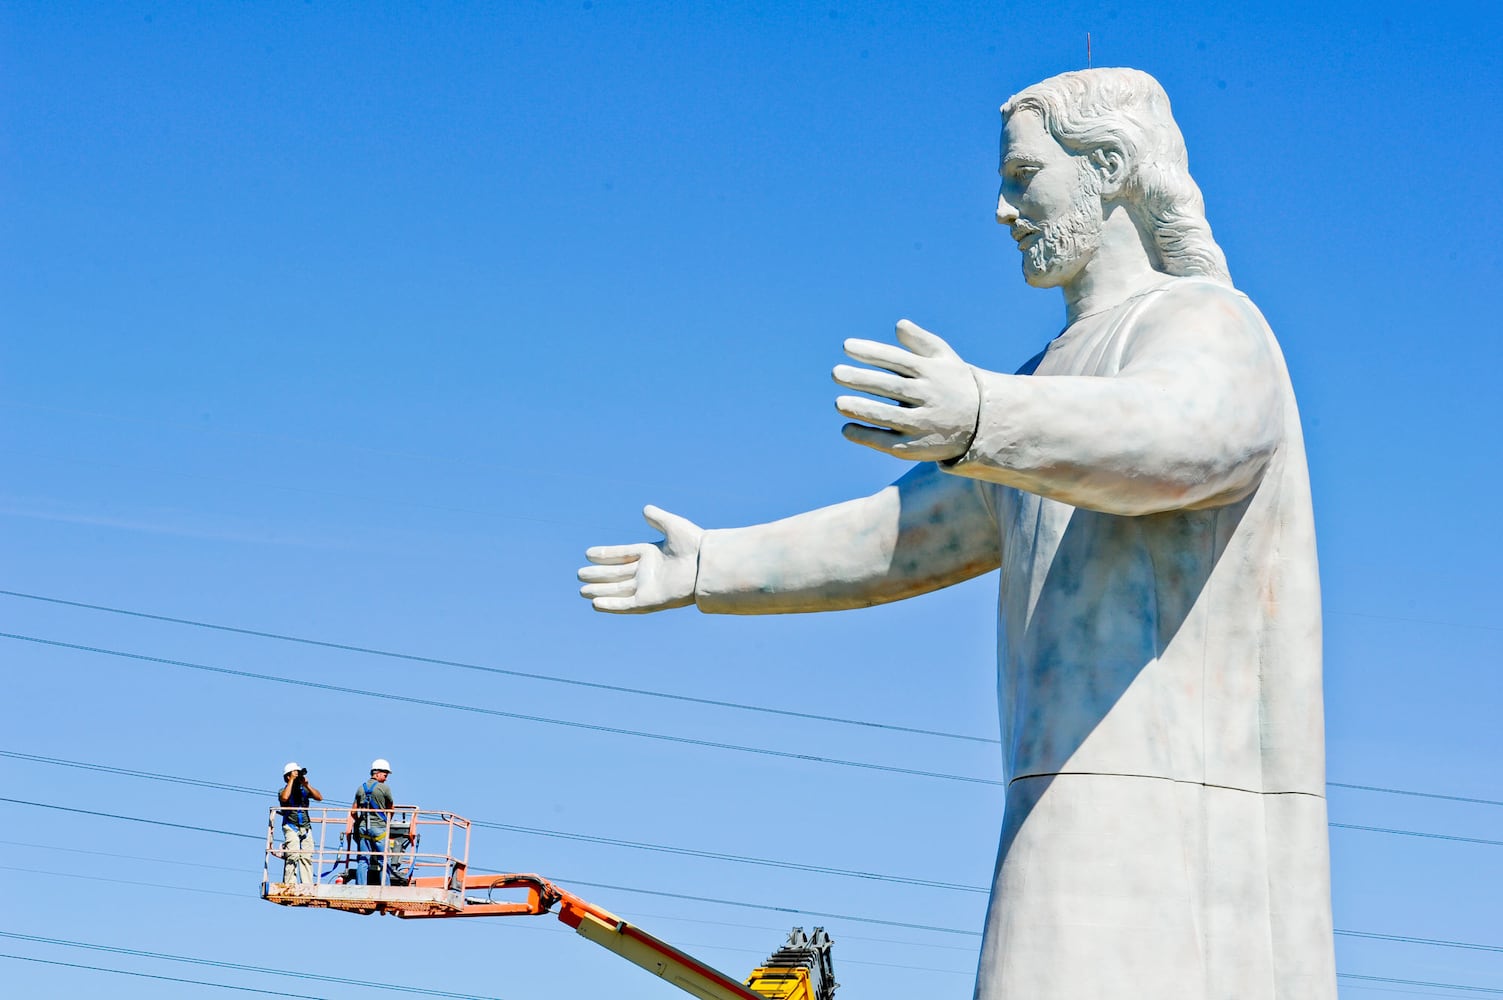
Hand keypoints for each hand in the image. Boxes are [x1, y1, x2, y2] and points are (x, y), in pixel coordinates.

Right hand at [578, 505, 702, 613]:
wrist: (708, 564)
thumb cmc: (695, 544)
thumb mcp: (673, 526)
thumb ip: (658, 518)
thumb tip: (645, 509)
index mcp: (651, 554)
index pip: (622, 554)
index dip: (605, 555)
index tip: (588, 554)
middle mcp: (648, 572)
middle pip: (616, 574)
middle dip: (598, 576)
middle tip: (579, 574)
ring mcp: (648, 587)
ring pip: (618, 590)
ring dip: (600, 591)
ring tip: (581, 591)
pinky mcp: (651, 601)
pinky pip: (627, 604)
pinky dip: (612, 605)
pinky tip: (595, 604)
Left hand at [833, 319, 979, 461]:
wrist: (982, 423)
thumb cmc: (954, 384)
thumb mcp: (945, 359)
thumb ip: (921, 341)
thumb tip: (899, 324)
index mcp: (932, 372)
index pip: (897, 360)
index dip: (872, 352)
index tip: (846, 346)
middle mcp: (928, 397)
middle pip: (891, 387)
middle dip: (862, 380)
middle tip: (835, 373)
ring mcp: (923, 423)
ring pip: (889, 416)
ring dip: (863, 410)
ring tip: (838, 403)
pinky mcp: (917, 447)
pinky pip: (889, 442)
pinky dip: (868, 436)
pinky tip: (847, 429)